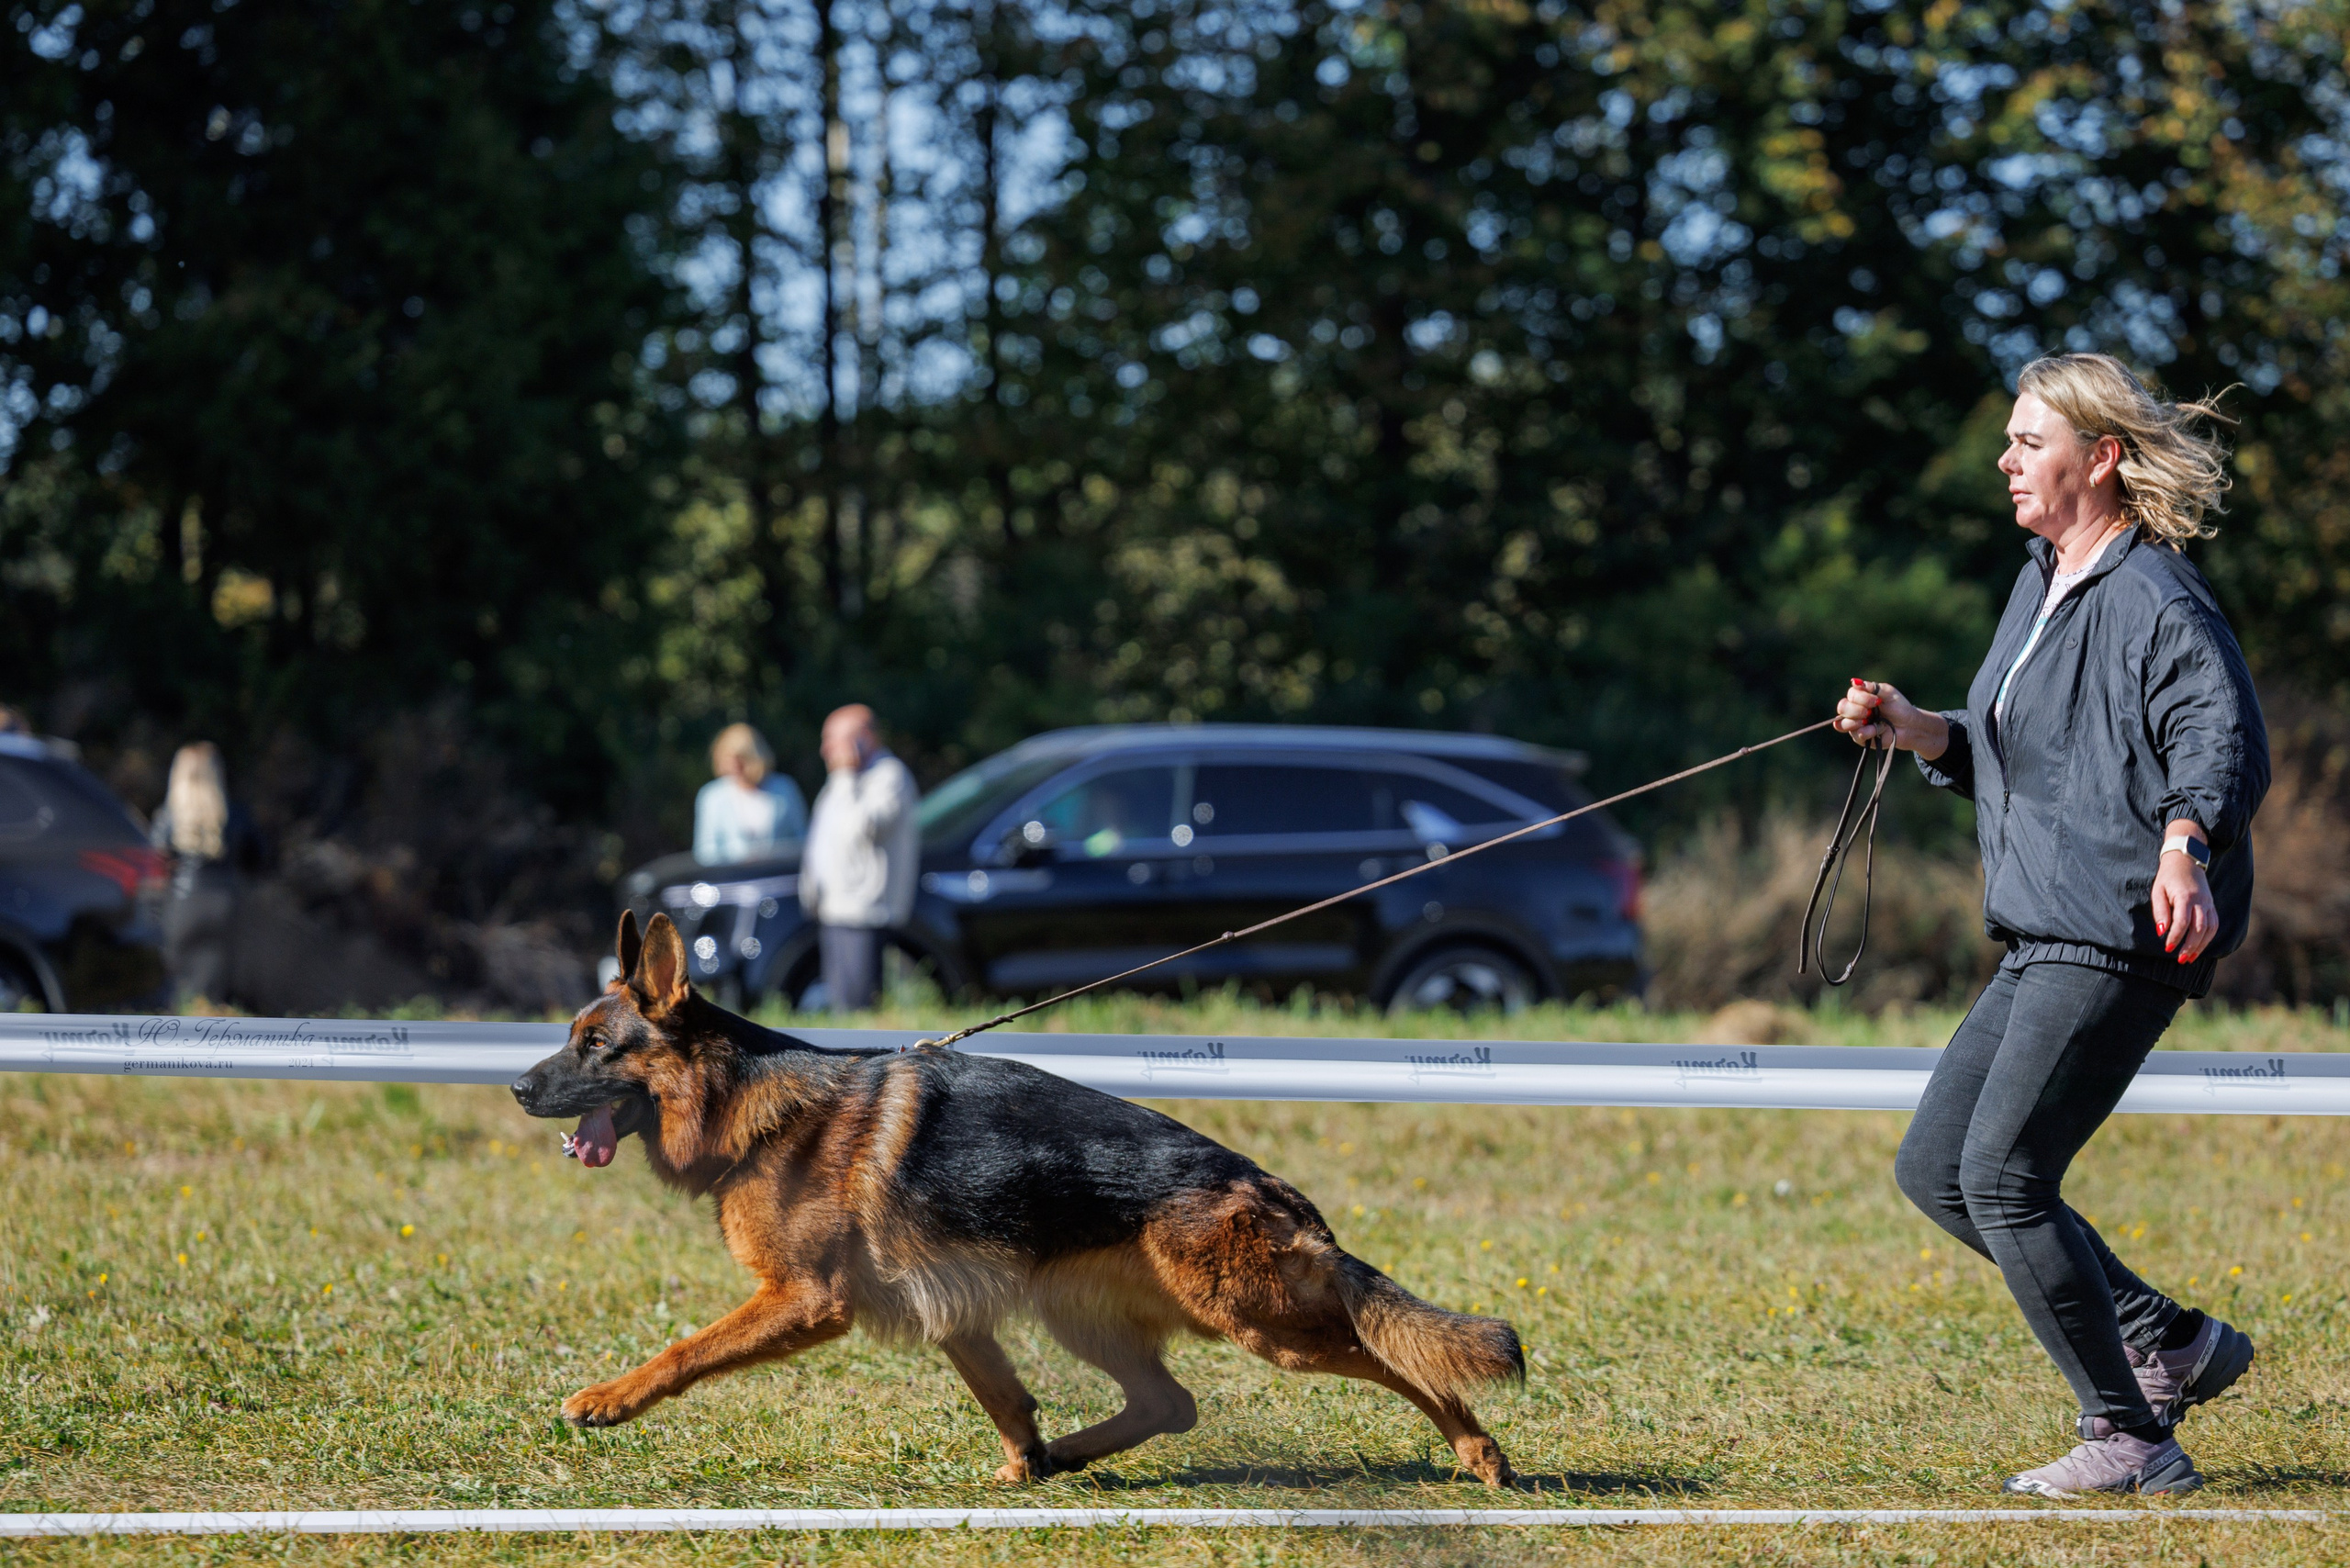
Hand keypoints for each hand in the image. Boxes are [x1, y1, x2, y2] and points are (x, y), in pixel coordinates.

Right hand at [1833, 679, 1949, 761]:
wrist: (1909, 726)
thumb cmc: (1899, 707)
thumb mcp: (1888, 693)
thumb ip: (1872, 687)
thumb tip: (1854, 681)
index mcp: (1860, 698)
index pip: (1850, 695)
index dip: (1860, 698)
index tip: (1877, 701)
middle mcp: (1854, 710)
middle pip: (1842, 708)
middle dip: (1856, 710)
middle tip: (1870, 712)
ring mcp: (1856, 725)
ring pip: (1842, 724)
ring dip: (1856, 722)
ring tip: (1870, 721)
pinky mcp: (1860, 738)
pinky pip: (1855, 735)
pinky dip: (1867, 732)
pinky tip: (1877, 730)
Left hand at [2152, 823, 2217, 963]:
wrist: (2186, 860)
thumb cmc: (2167, 877)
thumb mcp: (2157, 891)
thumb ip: (2160, 911)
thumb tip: (2162, 932)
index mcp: (2185, 896)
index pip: (2182, 922)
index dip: (2175, 937)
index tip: (2167, 948)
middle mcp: (2201, 901)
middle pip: (2199, 928)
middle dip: (2190, 946)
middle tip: (2180, 960)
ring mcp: (2209, 903)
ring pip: (2210, 929)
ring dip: (2201, 946)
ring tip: (2190, 958)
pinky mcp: (2212, 905)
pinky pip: (2214, 924)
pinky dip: (2208, 938)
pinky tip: (2199, 947)